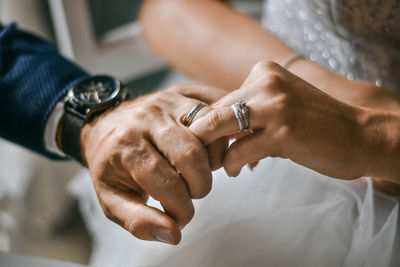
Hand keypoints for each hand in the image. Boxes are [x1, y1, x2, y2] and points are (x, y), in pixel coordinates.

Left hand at [81, 84, 226, 244]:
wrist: (103, 125)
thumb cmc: (109, 165)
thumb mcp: (112, 198)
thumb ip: (138, 221)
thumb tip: (173, 235)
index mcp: (127, 145)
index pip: (168, 184)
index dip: (182, 209)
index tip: (179, 218)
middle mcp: (148, 117)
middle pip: (192, 155)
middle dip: (200, 186)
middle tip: (191, 194)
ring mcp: (167, 100)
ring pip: (210, 130)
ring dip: (212, 160)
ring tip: (196, 172)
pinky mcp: (181, 91)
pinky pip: (214, 109)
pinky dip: (218, 134)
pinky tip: (207, 151)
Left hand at [190, 61, 370, 179]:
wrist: (360, 135)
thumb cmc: (315, 124)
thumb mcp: (278, 106)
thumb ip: (248, 113)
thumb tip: (213, 133)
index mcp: (263, 71)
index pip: (220, 99)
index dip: (208, 125)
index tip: (205, 144)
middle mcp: (266, 82)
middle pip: (213, 111)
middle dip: (202, 138)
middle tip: (201, 157)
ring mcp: (274, 106)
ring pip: (218, 126)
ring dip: (210, 151)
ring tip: (216, 165)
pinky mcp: (282, 132)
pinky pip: (238, 150)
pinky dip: (231, 164)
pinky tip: (237, 171)